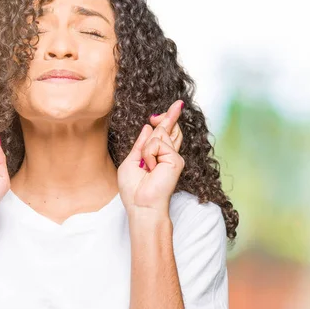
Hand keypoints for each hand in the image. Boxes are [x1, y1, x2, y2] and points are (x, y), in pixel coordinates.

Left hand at [118, 100, 184, 217]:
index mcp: (158, 156)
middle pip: (169, 128)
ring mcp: (173, 156)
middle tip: (178, 104)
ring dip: (146, 148)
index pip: (167, 133)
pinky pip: (157, 144)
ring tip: (146, 166)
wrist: (141, 205)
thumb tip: (149, 127)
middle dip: (169, 116)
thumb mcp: (131, 161)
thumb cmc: (133, 189)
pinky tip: (150, 167)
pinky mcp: (175, 159)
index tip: (176, 106)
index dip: (169, 118)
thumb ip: (141, 144)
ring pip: (159, 135)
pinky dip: (148, 154)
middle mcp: (169, 155)